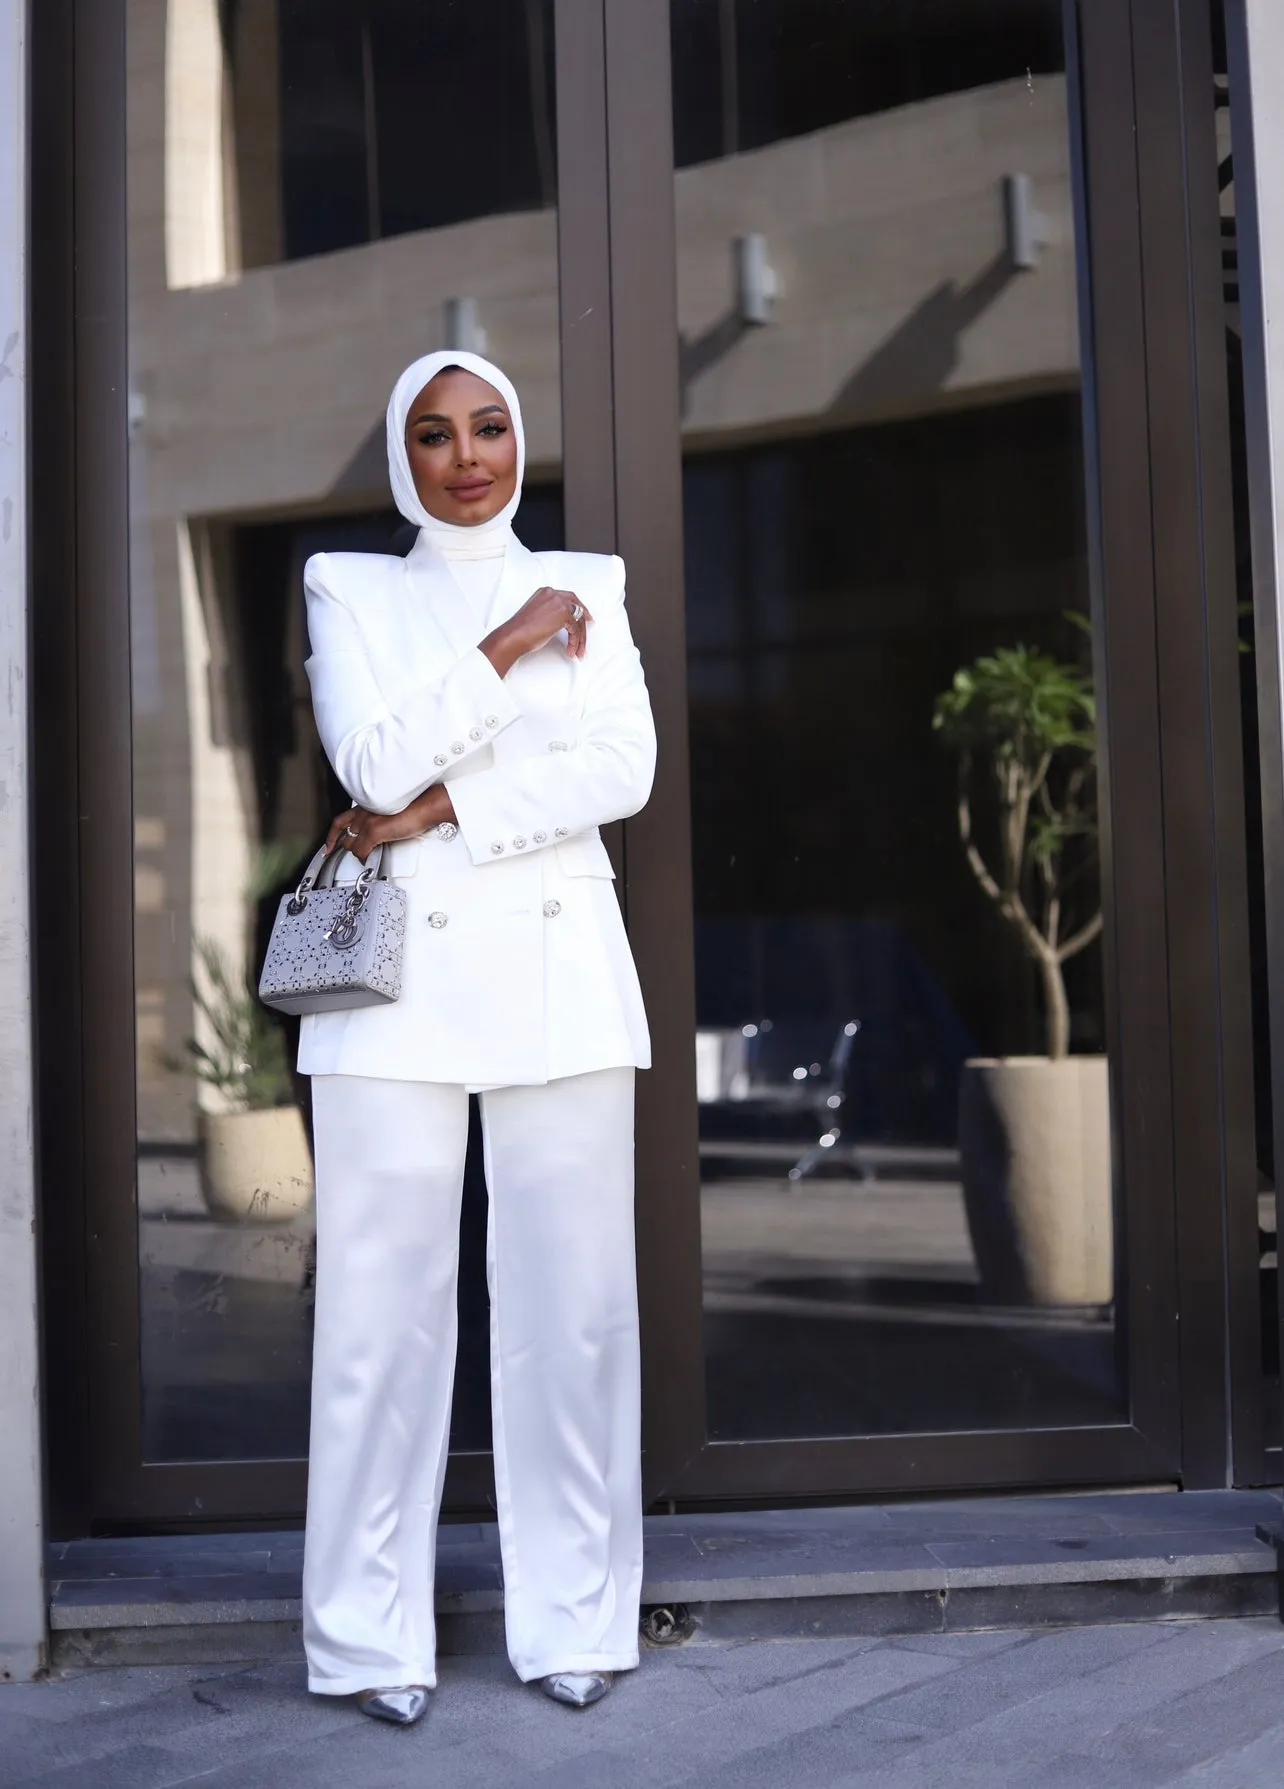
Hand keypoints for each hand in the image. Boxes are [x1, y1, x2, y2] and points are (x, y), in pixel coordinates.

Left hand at [326, 785, 456, 863]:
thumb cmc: (415, 807)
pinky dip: (365, 858)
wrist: (425, 805)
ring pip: (352, 845)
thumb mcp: (391, 813)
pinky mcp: (374, 831)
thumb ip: (379, 821)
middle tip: (355, 855)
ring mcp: (367, 821)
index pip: (341, 820)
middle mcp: (363, 811)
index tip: (329, 846)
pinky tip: (370, 859)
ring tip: (368, 857)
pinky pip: (362, 851)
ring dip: (359, 853)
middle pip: (345, 835)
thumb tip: (378, 835)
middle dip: (349, 847)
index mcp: (366, 805)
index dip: (333, 835)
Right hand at [481, 586, 592, 677]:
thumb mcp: (537, 615)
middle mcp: (554, 594)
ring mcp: (559, 603)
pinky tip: (570, 650)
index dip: (578, 606)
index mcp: (546, 592)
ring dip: (580, 638)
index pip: (568, 597)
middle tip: (590, 626)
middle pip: (576, 606)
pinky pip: (575, 630)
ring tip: (578, 651)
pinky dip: (575, 642)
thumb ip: (551, 614)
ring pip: (578, 620)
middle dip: (585, 618)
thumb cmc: (520, 630)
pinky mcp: (563, 615)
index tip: (584, 615)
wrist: (514, 635)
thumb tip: (563, 623)